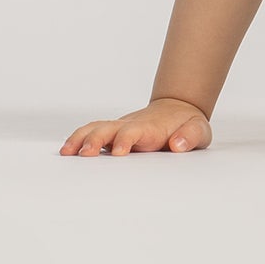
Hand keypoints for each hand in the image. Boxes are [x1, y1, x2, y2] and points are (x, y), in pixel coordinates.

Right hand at [58, 97, 212, 155]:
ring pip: (96, 128)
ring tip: (66, 153)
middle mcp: (131, 125)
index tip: (118, 152)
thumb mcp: (198, 130)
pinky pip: (92, 132)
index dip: (125, 140)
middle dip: (95, 140)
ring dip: (80, 138)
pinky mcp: (114, 132)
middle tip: (84, 155)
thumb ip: (190, 136)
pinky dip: (78, 139)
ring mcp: (120, 128)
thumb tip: (178, 145)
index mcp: (151, 128)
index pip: (134, 132)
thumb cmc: (187, 124)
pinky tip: (66, 151)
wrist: (179, 108)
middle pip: (108, 128)